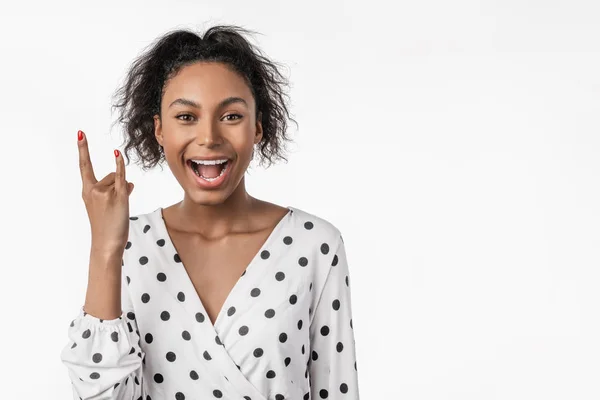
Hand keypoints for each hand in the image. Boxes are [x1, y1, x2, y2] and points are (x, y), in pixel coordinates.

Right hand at [77, 130, 133, 255]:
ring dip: (124, 190)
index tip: (81, 133)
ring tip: (119, 208)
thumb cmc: (108, 227)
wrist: (107, 243)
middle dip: (117, 185)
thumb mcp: (108, 206)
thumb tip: (130, 181)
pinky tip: (117, 154)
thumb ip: (117, 191)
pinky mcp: (117, 196)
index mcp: (86, 191)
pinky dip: (120, 165)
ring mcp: (104, 192)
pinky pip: (121, 177)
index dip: (83, 149)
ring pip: (119, 179)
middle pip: (110, 175)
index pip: (84, 166)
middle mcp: (92, 190)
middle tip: (114, 207)